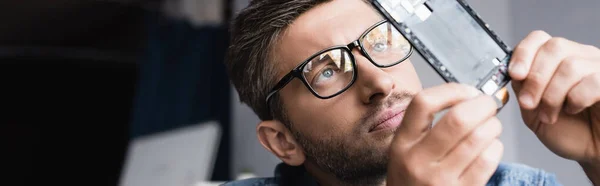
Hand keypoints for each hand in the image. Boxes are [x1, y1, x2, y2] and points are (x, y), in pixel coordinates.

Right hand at [387, 83, 503, 185]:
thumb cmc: (412, 178)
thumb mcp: (405, 149)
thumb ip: (427, 125)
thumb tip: (468, 97)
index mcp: (403, 142)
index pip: (424, 103)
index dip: (452, 90)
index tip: (467, 91)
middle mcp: (418, 159)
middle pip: (458, 119)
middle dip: (482, 105)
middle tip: (488, 105)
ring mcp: (440, 178)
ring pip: (479, 138)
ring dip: (493, 126)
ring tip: (491, 126)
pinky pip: (488, 160)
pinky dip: (495, 147)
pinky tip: (490, 148)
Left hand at [509, 31, 599, 163]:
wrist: (590, 151)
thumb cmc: (565, 130)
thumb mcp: (533, 110)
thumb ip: (522, 89)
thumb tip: (512, 72)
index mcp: (557, 59)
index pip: (539, 38)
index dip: (524, 53)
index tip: (515, 74)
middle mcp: (580, 57)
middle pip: (554, 47)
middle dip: (535, 78)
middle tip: (528, 103)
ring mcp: (598, 68)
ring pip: (570, 66)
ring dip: (552, 95)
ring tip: (549, 115)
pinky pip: (592, 81)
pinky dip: (576, 99)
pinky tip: (573, 110)